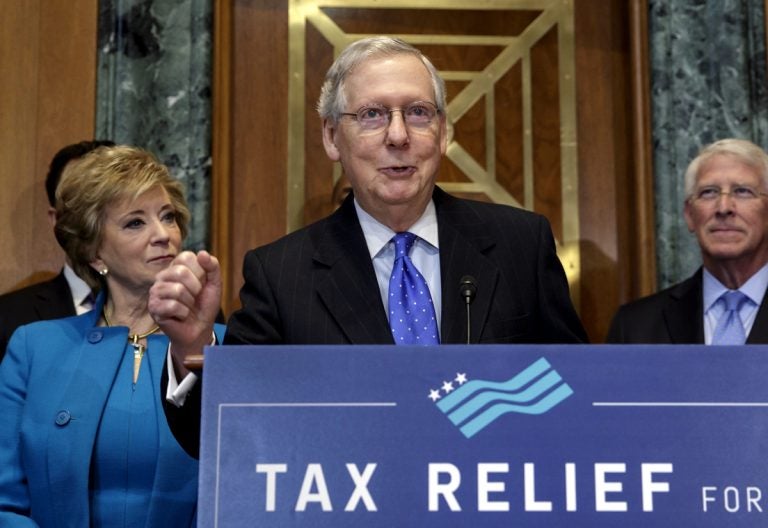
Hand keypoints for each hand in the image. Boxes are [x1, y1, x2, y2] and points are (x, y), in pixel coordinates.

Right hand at [149, 250, 220, 373]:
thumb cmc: (204, 305)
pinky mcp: (153, 307)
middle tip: (195, 297)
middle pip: (180, 272)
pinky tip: (181, 315)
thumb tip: (202, 253)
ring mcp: (156, 292)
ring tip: (188, 307)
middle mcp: (163, 276)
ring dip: (189, 303)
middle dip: (195, 288)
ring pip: (177, 290)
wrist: (200, 329)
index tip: (202, 284)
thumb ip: (212, 267)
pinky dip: (183, 313)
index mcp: (176, 267)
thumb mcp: (214, 284)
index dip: (200, 272)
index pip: (186, 257)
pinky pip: (172, 306)